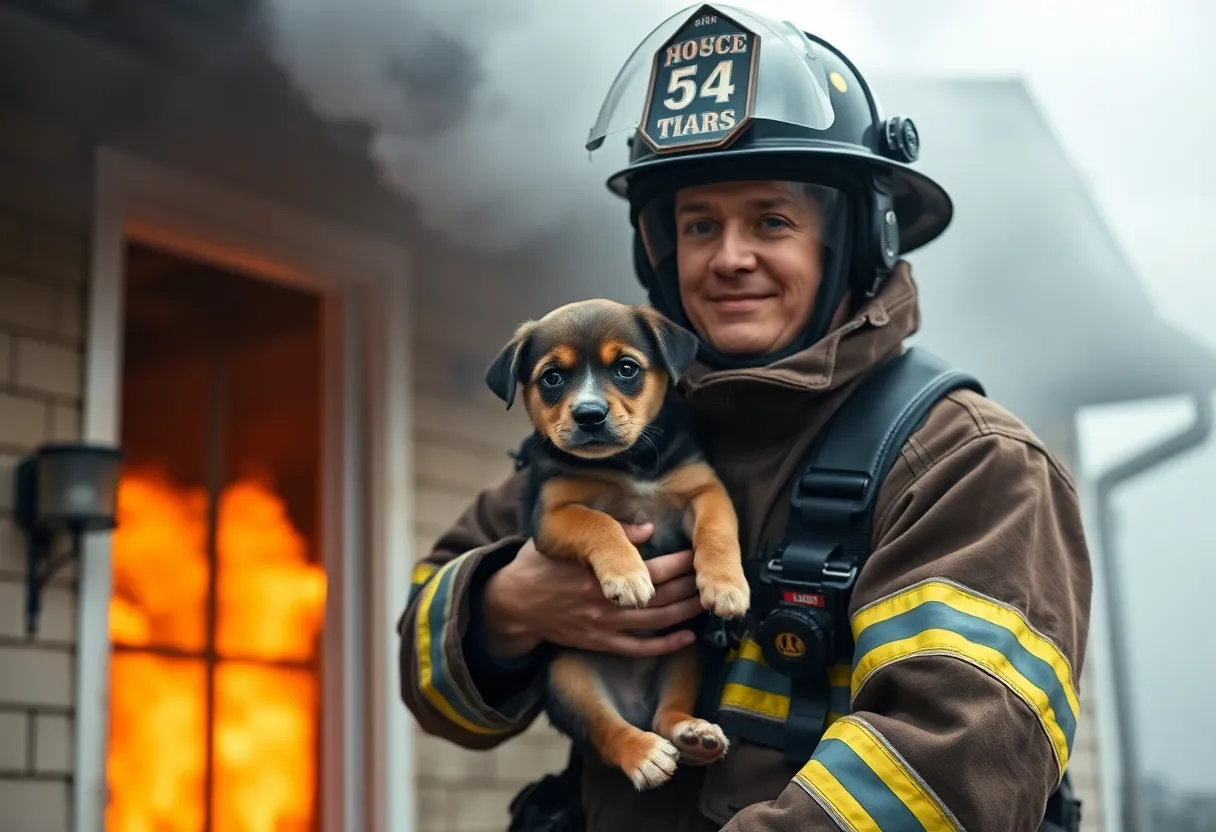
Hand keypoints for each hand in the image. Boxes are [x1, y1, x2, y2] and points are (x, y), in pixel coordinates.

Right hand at [482, 523, 703, 659]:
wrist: (513, 606)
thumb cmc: (541, 564)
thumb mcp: (565, 540)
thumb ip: (608, 534)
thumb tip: (649, 529)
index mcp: (595, 574)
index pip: (649, 568)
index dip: (679, 562)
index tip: (699, 551)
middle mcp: (602, 604)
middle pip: (660, 597)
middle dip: (690, 586)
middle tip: (713, 576)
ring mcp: (602, 628)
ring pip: (656, 624)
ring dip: (686, 613)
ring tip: (708, 600)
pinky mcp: (599, 645)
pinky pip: (640, 649)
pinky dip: (667, 645)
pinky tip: (688, 636)